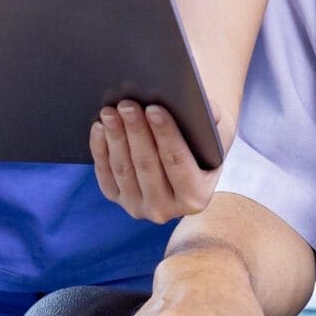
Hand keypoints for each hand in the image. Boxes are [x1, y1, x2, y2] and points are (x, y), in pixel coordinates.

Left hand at [90, 100, 218, 222]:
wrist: (181, 161)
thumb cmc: (199, 142)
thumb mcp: (216, 133)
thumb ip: (214, 120)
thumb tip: (202, 106)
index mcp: (196, 197)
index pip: (178, 163)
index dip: (166, 134)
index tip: (154, 108)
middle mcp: (167, 210)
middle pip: (147, 166)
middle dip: (136, 132)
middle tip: (128, 105)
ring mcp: (139, 207)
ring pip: (124, 170)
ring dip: (115, 137)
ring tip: (110, 111)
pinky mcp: (117, 199)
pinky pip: (104, 174)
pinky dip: (100, 149)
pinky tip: (99, 127)